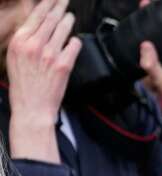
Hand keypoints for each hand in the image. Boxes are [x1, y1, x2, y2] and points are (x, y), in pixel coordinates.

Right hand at [6, 0, 80, 162]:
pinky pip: (74, 44)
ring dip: (69, 20)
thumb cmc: (24, 85)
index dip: (46, 4)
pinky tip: (73, 42)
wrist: (32, 108)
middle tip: (65, 0)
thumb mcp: (14, 58)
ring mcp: (50, 54)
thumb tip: (35, 25)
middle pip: (51, 18)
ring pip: (64, 28)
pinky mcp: (64, 64)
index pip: (35, 16)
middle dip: (59, 6)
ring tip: (71, 16)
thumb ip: (24, 40)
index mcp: (19, 42)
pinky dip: (75, 41)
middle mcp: (34, 45)